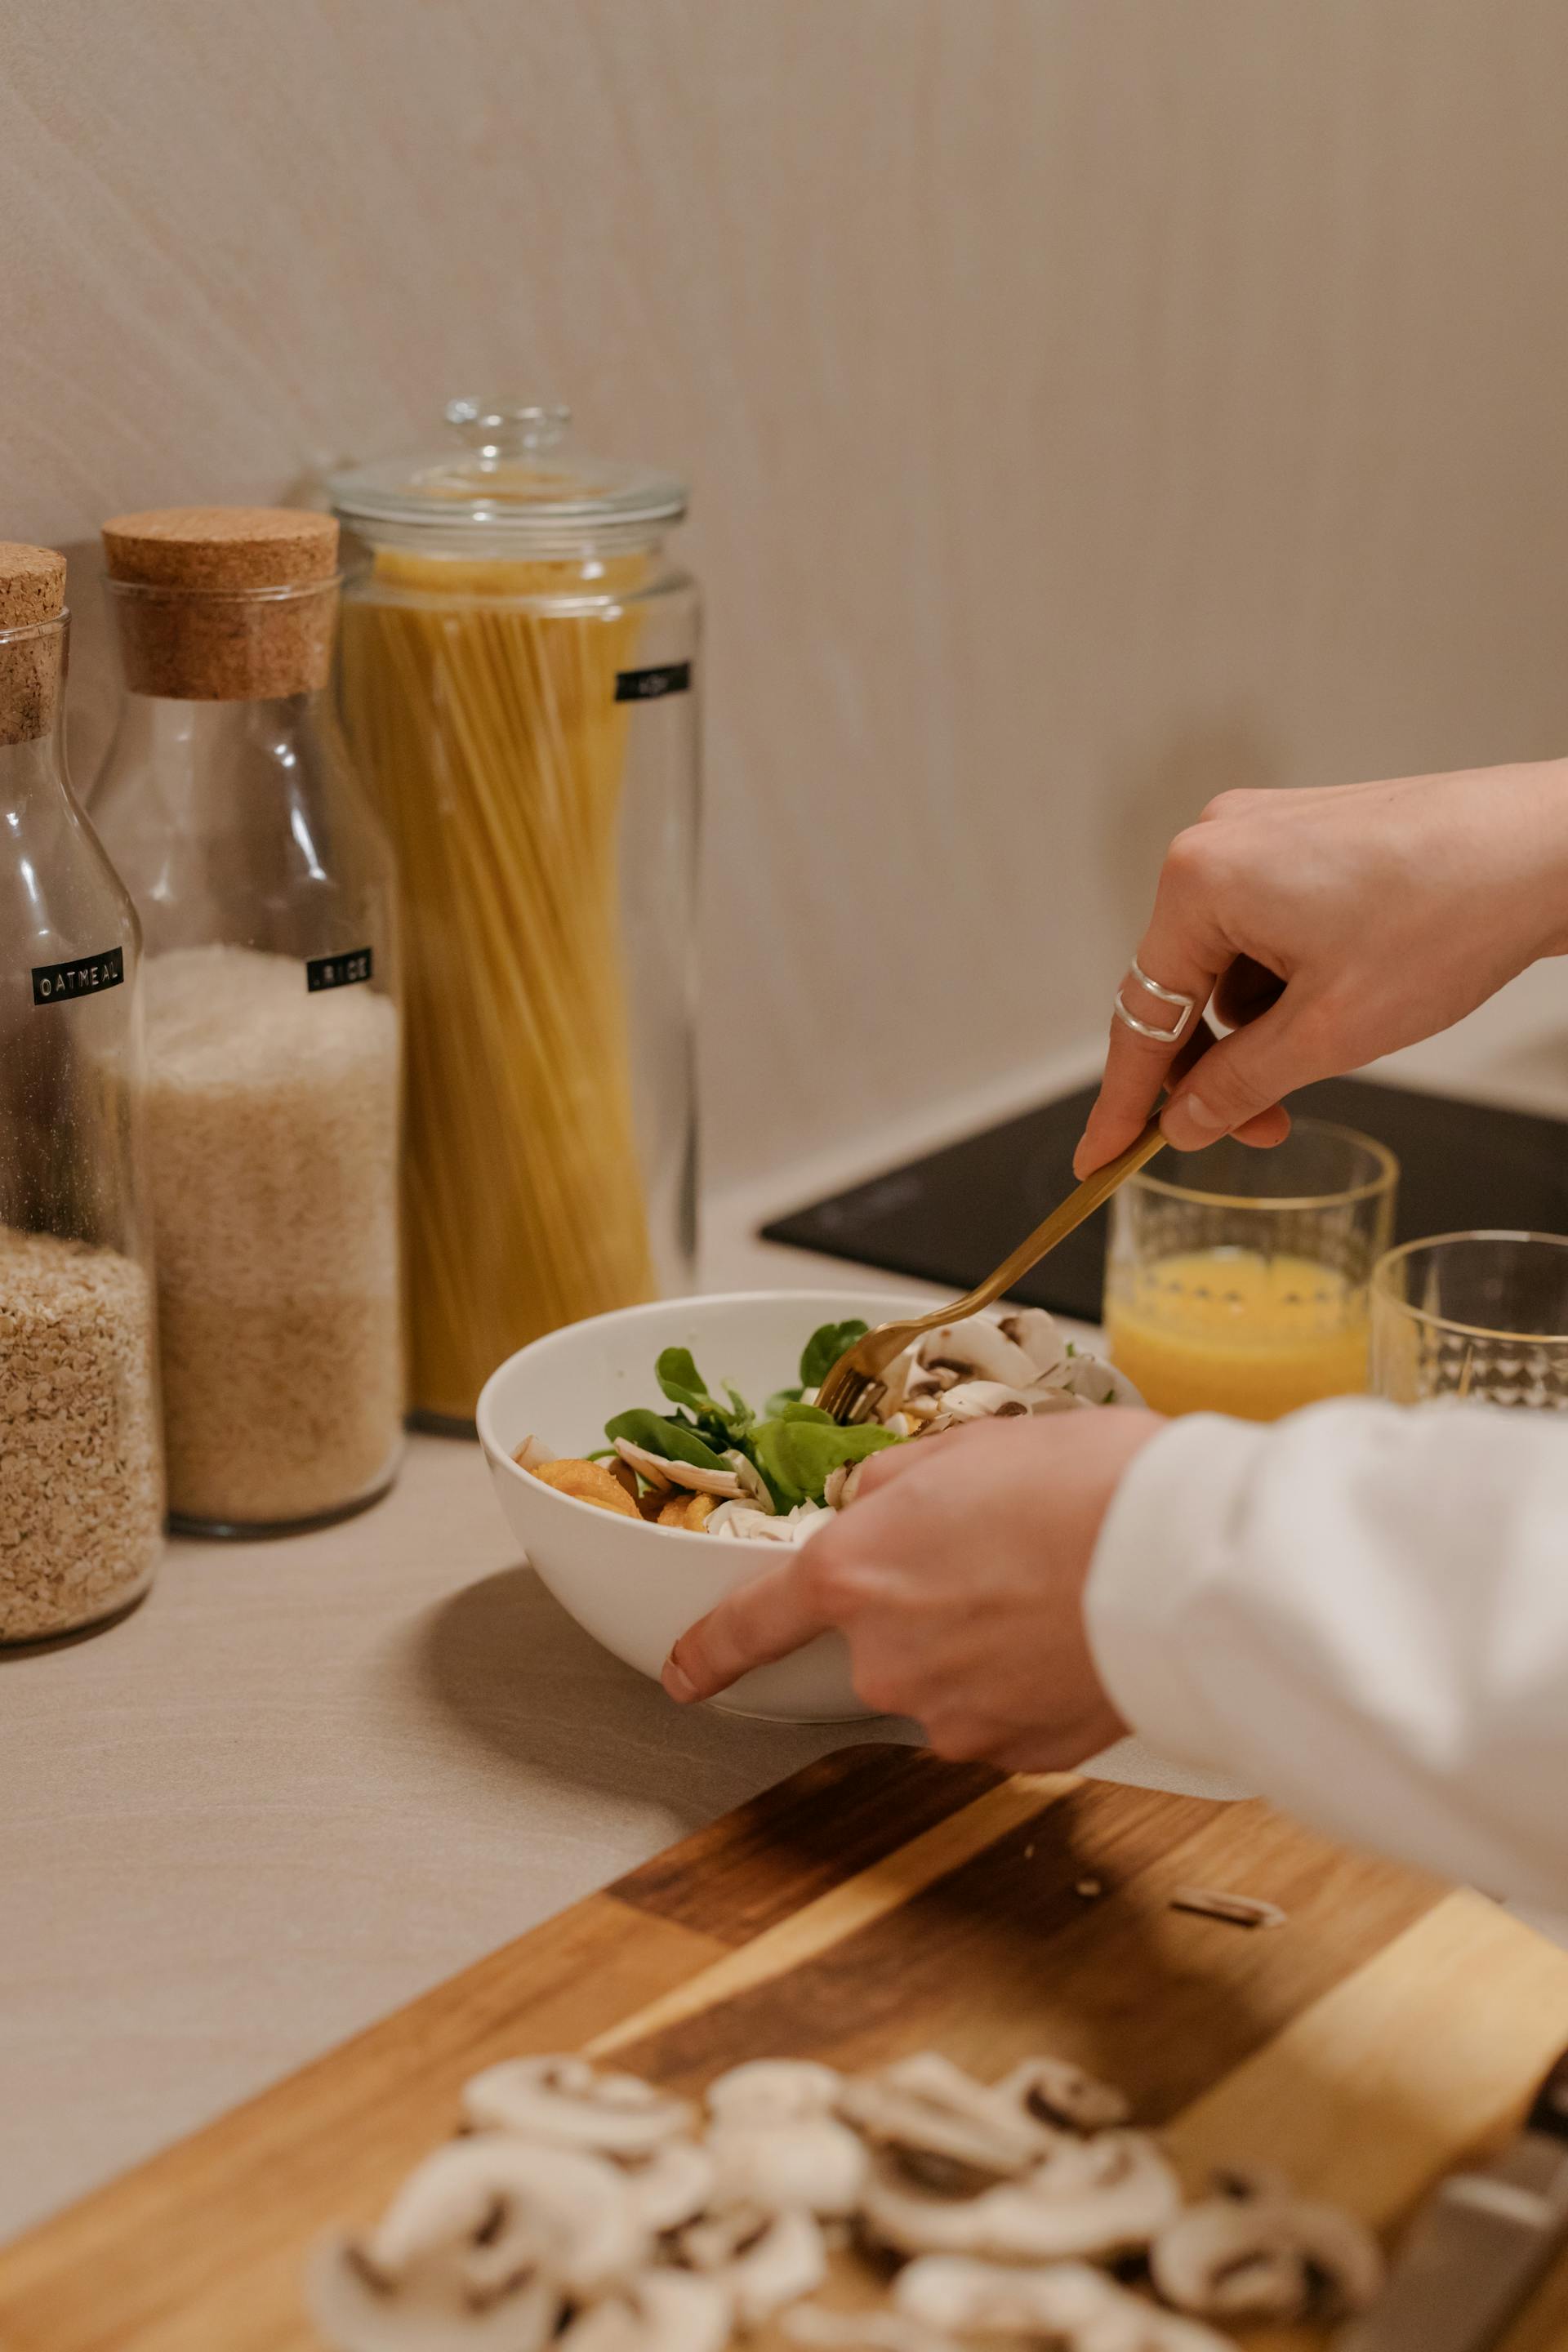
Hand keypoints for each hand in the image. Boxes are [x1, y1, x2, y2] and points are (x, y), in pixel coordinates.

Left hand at [663, 1409, 1164, 1770]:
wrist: (1186, 1561)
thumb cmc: (1088, 1484)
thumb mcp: (966, 1448)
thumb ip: (894, 1489)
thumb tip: (875, 1510)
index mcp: (855, 1572)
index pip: (751, 1623)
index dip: (711, 1650)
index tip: (685, 1673)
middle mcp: (887, 1659)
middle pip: (878, 1641)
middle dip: (927, 1605)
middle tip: (1006, 1553)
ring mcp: (953, 1717)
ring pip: (947, 1679)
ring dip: (984, 1644)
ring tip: (1057, 1586)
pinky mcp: (1020, 1754)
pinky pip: (1005, 1714)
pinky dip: (1030, 1682)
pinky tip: (1076, 1633)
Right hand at [1074, 761, 1567, 1176]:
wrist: (1549, 849)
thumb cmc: (1448, 918)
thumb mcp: (1330, 1033)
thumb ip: (1238, 1086)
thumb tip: (1183, 1125)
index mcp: (1200, 881)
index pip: (1141, 1015)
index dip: (1123, 1102)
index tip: (1098, 1160)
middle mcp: (1215, 842)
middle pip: (1181, 987)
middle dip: (1216, 1067)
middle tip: (1263, 1131)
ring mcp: (1260, 832)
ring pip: (1227, 964)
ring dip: (1261, 1025)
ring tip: (1334, 1045)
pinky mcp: (1302, 835)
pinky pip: (1263, 928)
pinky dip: (1288, 982)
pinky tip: (1344, 997)